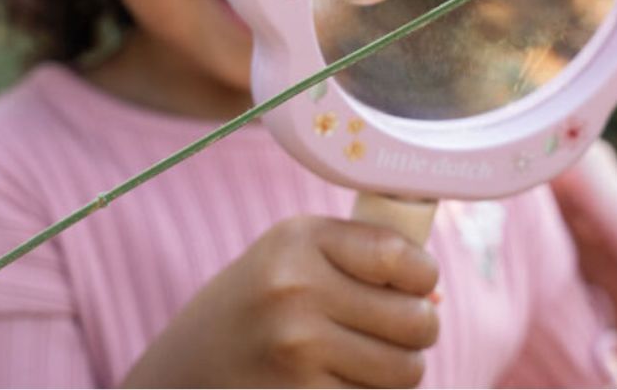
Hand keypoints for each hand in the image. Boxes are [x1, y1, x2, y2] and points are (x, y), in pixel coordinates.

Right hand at [122, 215, 439, 387]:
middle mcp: (295, 290)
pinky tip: (338, 384)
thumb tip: (433, 296)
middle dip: (418, 330)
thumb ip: (358, 260)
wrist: (183, 371)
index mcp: (297, 240)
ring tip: (366, 359)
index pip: (398, 255)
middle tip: (396, 330)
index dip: (423, 274)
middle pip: (414, 320)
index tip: (418, 283)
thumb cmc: (253, 306)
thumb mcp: (290, 257)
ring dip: (399, 371)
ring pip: (405, 372)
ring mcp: (297, 351)